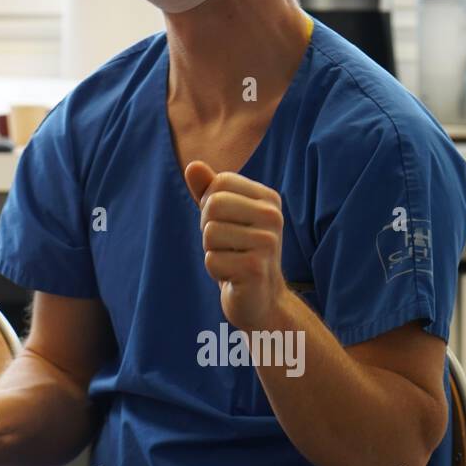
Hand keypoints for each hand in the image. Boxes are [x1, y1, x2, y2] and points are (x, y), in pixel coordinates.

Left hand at [184, 160, 288, 332]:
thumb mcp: (224, 218)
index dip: (209, 205)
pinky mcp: (255, 269)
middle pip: (213, 204)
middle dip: (208, 228)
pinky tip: (233, 277)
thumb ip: (208, 191)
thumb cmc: (239, 253)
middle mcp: (273, 217)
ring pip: (210, 233)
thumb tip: (193, 165)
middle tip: (226, 246)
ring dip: (212, 251)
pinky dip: (215, 271)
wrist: (261, 300)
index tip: (226, 224)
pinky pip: (211, 260)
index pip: (219, 183)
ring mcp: (267, 243)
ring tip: (232, 261)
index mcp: (268, 199)